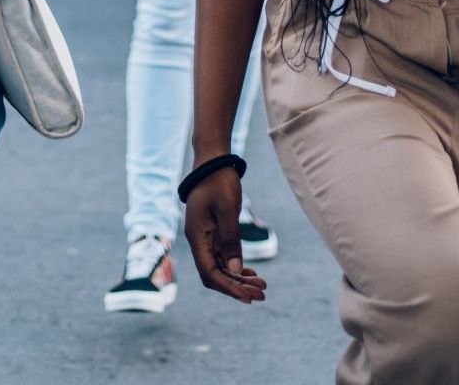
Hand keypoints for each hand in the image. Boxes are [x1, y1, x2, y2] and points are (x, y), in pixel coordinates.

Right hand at [183, 166, 265, 303]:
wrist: (214, 161)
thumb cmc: (219, 181)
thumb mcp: (228, 209)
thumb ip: (231, 239)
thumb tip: (236, 269)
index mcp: (196, 236)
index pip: (209, 272)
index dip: (228, 287)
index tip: (248, 297)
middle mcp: (199, 241)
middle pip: (215, 274)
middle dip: (237, 287)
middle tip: (261, 295)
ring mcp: (206, 238)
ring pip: (221, 268)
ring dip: (240, 279)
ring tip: (262, 287)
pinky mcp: (215, 233)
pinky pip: (225, 257)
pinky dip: (238, 267)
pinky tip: (252, 274)